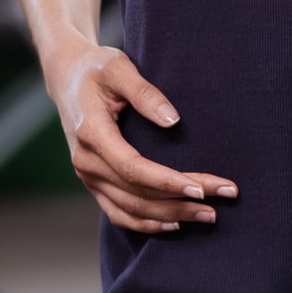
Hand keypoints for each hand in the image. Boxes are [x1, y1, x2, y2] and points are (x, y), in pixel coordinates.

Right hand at [46, 40, 235, 234]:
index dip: (167, 182)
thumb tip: (174, 121)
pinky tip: (175, 224)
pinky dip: (146, 224)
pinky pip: (119, 214)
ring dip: (172, 216)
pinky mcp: (94, 183)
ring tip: (210, 215)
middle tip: (224, 197)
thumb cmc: (97, 68)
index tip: (202, 189)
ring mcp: (88, 176)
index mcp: (92, 133)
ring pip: (132, 209)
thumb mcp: (119, 68)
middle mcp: (86, 161)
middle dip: (182, 200)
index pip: (133, 168)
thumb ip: (145, 94)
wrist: (67, 78)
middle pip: (138, 193)